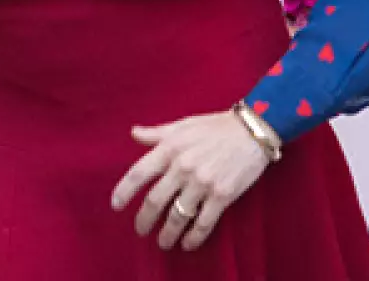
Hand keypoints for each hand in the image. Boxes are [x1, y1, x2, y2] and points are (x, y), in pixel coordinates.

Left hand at [110, 110, 271, 250]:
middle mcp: (183, 167)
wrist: (252, 131)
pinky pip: (204, 223)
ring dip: (167, 233)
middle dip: (144, 219)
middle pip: (155, 200)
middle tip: (140, 230)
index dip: (124, 191)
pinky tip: (187, 244)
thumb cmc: (215, 126)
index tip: (116, 205)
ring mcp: (202, 183)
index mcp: (170, 148)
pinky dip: (194, 237)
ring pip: (177, 216)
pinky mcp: (222, 196)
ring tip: (162, 242)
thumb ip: (157, 133)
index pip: (139, 173)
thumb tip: (133, 133)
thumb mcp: (183, 124)